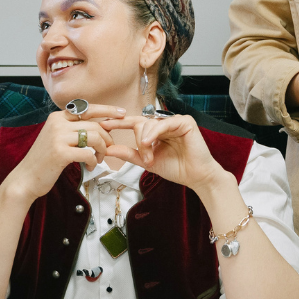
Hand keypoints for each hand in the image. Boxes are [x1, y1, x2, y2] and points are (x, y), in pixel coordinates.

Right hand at [0, 105, 123, 207]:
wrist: (25, 179)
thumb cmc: (45, 161)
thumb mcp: (57, 138)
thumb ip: (74, 130)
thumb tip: (101, 127)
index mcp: (57, 117)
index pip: (87, 108)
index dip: (107, 110)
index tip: (122, 114)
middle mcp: (57, 123)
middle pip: (95, 125)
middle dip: (107, 139)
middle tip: (107, 151)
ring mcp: (58, 137)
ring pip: (95, 138)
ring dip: (102, 151)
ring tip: (98, 160)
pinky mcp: (60, 153)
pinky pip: (88, 153)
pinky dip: (93, 161)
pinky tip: (89, 168)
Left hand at [99, 112, 220, 191]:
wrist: (196, 177)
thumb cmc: (176, 168)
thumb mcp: (147, 161)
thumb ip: (129, 154)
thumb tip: (109, 149)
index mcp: (155, 131)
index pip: (134, 123)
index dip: (118, 123)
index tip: (102, 125)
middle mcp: (164, 123)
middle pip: (140, 123)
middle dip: (138, 141)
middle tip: (145, 159)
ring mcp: (174, 121)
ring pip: (149, 123)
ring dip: (146, 141)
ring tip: (150, 157)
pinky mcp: (185, 121)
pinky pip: (164, 123)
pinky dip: (154, 133)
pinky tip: (150, 142)